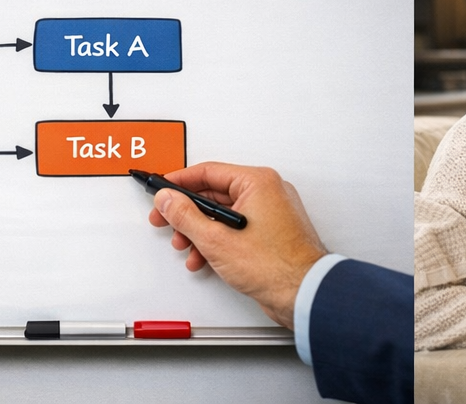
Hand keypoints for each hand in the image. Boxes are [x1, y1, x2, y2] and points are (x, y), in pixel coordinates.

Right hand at [147, 162, 327, 328]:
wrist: (304, 293)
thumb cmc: (276, 265)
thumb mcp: (216, 240)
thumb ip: (185, 216)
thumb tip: (168, 200)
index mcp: (258, 182)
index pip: (209, 172)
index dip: (180, 181)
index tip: (162, 190)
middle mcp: (267, 192)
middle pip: (214, 194)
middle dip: (187, 213)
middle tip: (166, 220)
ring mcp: (270, 212)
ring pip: (223, 214)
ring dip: (200, 231)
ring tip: (186, 246)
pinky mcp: (270, 232)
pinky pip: (236, 228)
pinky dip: (217, 241)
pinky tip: (204, 258)